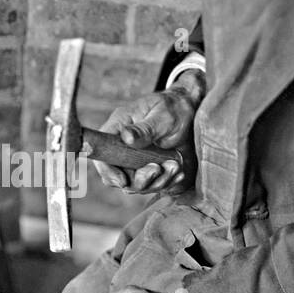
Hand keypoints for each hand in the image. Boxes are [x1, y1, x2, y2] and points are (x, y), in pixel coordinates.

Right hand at [94, 71, 202, 195]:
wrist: (190, 111)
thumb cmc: (173, 108)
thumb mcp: (161, 116)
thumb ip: (144, 129)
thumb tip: (126, 137)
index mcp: (118, 130)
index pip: (102, 156)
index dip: (108, 172)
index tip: (124, 180)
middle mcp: (123, 149)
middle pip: (120, 177)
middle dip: (141, 179)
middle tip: (159, 167)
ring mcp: (136, 161)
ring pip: (138, 185)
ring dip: (158, 181)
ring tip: (175, 166)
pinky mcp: (150, 168)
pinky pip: (153, 185)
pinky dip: (167, 182)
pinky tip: (179, 172)